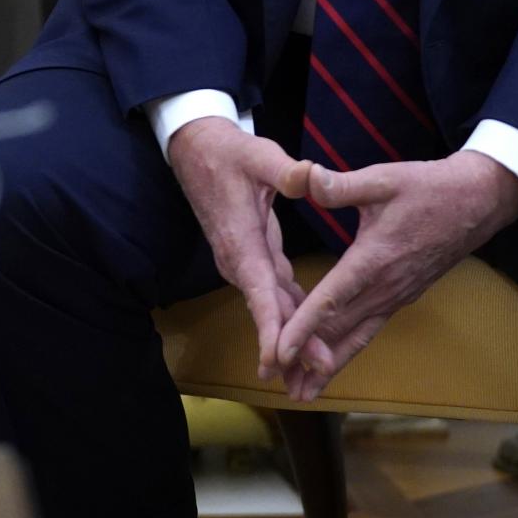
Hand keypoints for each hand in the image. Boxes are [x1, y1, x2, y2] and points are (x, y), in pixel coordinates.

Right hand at [167, 118, 330, 389]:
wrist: (197, 150)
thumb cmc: (229, 152)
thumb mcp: (259, 155)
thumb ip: (286, 171)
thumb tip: (310, 176)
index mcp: (240, 239)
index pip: (257, 287)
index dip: (270, 323)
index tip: (279, 356)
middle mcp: (238, 258)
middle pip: (267, 306)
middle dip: (292, 340)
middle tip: (321, 367)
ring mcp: (242, 261)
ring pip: (270, 303)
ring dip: (292, 333)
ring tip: (320, 363)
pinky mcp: (251, 258)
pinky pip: (272, 292)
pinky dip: (289, 314)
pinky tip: (311, 331)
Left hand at [272, 152, 517, 400]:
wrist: (478, 202)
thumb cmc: (429, 188)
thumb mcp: (383, 179)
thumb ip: (340, 185)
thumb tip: (304, 177)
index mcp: (374, 260)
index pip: (331, 300)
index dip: (303, 327)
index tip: (279, 352)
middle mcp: (385, 287)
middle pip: (340, 331)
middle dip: (308, 359)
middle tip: (277, 384)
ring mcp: (396, 295)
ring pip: (357, 337)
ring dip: (329, 365)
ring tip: (303, 393)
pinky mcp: (402, 295)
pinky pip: (370, 328)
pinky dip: (348, 349)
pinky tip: (333, 362)